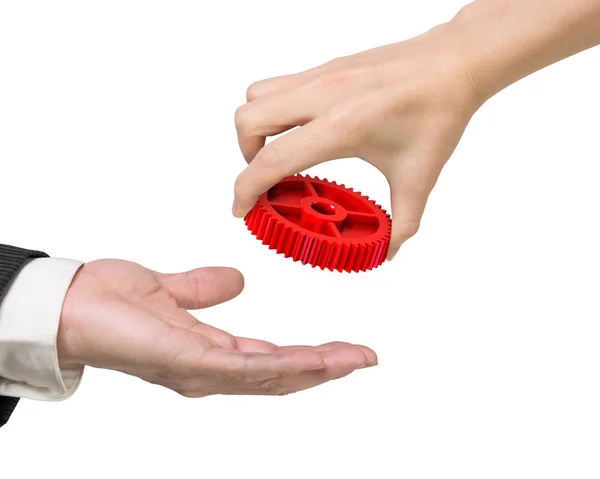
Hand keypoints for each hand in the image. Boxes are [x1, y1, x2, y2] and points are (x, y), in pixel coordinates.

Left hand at [57, 260, 375, 396]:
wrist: (67, 304)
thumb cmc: (109, 301)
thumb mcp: (170, 289)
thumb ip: (203, 289)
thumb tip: (236, 280)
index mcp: (208, 351)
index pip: (270, 358)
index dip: (311, 356)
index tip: (344, 348)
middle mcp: (209, 370)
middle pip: (279, 374)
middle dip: (326, 367)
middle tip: (364, 358)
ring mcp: (200, 370)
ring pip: (270, 375)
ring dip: (316, 368)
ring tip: (352, 359)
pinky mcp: (187, 362)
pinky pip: (243, 368)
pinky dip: (282, 366)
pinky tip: (312, 360)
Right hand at [233, 22, 479, 258]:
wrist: (454, 62)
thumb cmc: (438, 112)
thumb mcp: (419, 177)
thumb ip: (402, 222)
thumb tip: (388, 249)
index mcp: (343, 126)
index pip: (273, 159)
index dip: (246, 190)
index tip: (241, 209)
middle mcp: (323, 96)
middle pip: (247, 121)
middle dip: (245, 157)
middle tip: (267, 178)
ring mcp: (321, 76)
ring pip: (256, 96)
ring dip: (255, 129)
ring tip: (278, 152)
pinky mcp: (325, 67)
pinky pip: (277, 85)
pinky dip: (273, 111)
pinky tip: (302, 130)